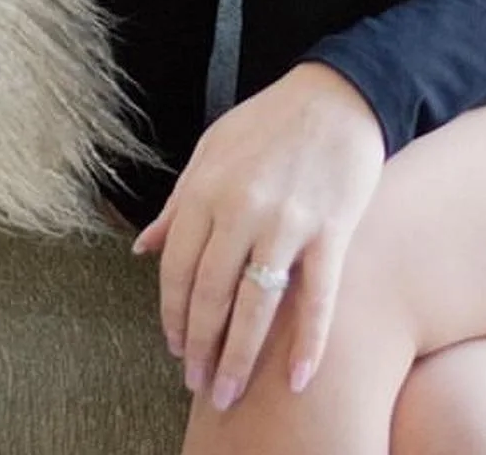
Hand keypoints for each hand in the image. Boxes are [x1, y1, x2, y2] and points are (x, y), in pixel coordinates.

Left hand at [131, 61, 386, 409]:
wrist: (340, 92)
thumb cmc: (272, 120)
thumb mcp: (213, 148)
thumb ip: (179, 202)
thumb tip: (144, 249)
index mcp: (206, 189)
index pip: (178, 269)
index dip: (173, 316)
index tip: (176, 346)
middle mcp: (241, 209)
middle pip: (211, 296)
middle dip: (200, 348)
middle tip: (198, 384)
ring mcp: (288, 221)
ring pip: (256, 305)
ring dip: (240, 357)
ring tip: (228, 392)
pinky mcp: (332, 229)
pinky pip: (318, 296)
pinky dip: (309, 342)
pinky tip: (300, 378)